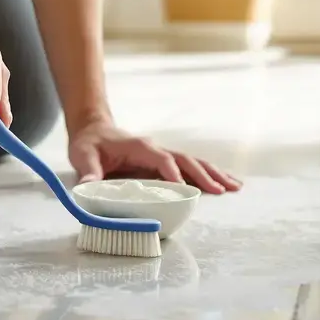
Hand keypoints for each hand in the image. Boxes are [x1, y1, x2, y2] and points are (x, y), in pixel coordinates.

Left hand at [68, 119, 241, 193]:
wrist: (93, 129)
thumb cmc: (89, 144)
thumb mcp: (83, 156)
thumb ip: (88, 172)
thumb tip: (88, 187)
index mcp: (139, 147)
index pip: (162, 160)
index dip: (173, 174)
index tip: (184, 189)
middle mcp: (155, 149)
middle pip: (186, 160)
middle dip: (204, 175)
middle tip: (223, 191)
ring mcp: (161, 154)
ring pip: (193, 163)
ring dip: (213, 174)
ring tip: (235, 186)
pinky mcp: (163, 162)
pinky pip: (189, 168)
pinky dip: (207, 175)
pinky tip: (223, 184)